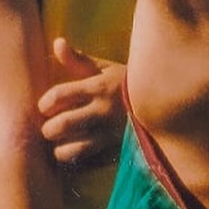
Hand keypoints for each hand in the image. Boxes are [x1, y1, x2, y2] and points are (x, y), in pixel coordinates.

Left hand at [38, 40, 126, 167]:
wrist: (164, 108)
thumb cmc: (127, 85)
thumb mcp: (107, 69)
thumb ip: (79, 60)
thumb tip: (57, 43)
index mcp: (99, 87)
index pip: (60, 95)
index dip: (45, 103)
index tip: (45, 107)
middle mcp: (103, 112)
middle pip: (62, 124)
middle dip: (48, 128)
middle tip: (49, 128)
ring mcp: (111, 136)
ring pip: (73, 150)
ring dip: (60, 150)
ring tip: (60, 145)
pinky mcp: (117, 154)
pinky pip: (89, 165)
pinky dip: (77, 164)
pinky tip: (75, 157)